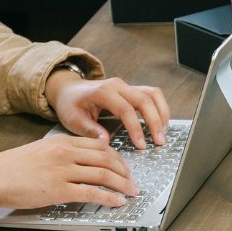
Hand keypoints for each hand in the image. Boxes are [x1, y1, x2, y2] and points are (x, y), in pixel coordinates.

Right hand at [0, 134, 137, 210]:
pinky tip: (117, 202)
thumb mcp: (40, 151)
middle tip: (133, 181)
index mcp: (62, 141)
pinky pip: (91, 193)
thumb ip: (60, 155)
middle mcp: (65, 153)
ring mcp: (63, 170)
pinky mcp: (58, 189)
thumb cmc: (9, 167)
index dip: (117, 158)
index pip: (99, 146)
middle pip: (106, 159)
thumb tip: (78, 165)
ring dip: (122, 185)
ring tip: (132, 192)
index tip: (124, 167)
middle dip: (124, 171)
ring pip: (103, 175)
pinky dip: (108, 198)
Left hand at [50, 73, 170, 148]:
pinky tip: (160, 122)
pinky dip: (159, 107)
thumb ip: (90, 130)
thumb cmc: (70, 105)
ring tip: (163, 132)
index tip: (141, 145)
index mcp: (103, 92)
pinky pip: (151, 94)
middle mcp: (117, 85)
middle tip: (159, 142)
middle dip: (154, 122)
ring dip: (161, 112)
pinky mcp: (131, 89)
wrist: (68, 89)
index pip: (126, 109)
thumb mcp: (73, 120)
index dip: (135, 128)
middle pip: (144, 100)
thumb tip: (106, 142)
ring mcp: (126, 85)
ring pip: (152, 94)